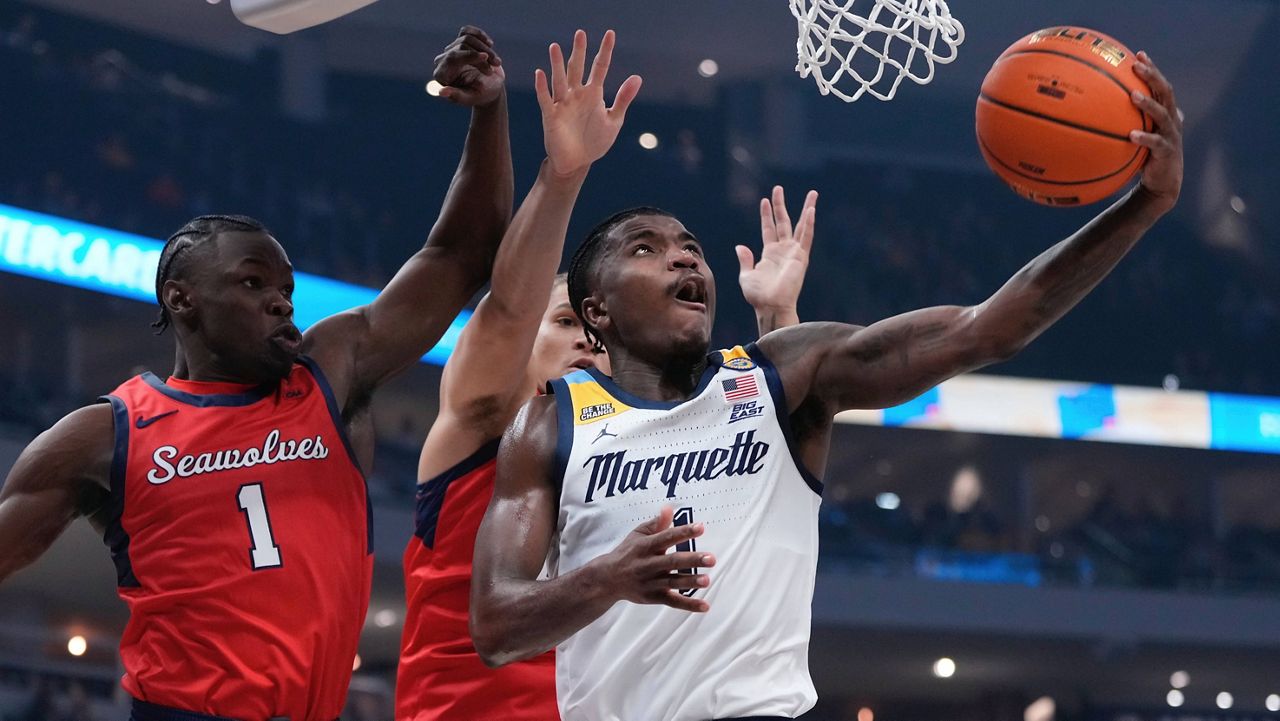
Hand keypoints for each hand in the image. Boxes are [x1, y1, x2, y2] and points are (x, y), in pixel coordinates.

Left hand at [433, 26, 505, 106]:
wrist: (490, 89)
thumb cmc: (480, 96)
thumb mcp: (469, 98)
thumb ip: (456, 96)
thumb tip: (441, 92)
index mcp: (442, 75)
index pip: (452, 57)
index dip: (470, 55)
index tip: (486, 57)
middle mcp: (443, 61)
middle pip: (461, 46)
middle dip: (481, 55)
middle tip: (496, 65)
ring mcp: (452, 50)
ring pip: (467, 38)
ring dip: (486, 49)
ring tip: (496, 62)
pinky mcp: (460, 42)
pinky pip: (467, 31)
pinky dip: (479, 35)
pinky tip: (489, 43)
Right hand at [536, 29, 641, 177]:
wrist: (577, 163)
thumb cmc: (595, 141)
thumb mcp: (614, 120)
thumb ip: (623, 99)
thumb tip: (637, 77)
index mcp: (593, 94)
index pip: (600, 67)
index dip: (605, 51)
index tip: (610, 34)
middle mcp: (576, 94)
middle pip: (577, 68)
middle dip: (579, 52)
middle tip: (580, 33)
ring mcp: (563, 104)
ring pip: (559, 80)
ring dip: (557, 65)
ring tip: (555, 47)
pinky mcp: (551, 116)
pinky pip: (546, 99)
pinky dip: (542, 87)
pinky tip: (540, 73)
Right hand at [597, 505, 715, 611]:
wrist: (607, 579)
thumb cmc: (627, 552)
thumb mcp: (638, 535)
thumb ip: (656, 523)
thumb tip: (670, 508)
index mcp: (645, 546)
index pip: (666, 537)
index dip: (683, 532)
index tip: (701, 527)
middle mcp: (648, 565)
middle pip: (672, 562)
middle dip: (692, 560)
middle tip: (711, 558)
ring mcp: (650, 582)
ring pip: (672, 582)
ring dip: (690, 581)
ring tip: (707, 580)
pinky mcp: (653, 597)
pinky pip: (672, 601)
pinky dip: (688, 605)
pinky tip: (705, 606)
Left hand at [737, 186, 817, 327]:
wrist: (770, 306)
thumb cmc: (758, 296)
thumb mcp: (746, 276)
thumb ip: (745, 260)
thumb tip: (740, 247)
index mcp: (769, 254)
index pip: (768, 229)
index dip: (766, 215)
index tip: (764, 200)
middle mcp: (783, 251)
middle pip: (784, 222)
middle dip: (781, 205)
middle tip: (778, 188)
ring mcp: (793, 253)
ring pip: (801, 226)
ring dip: (806, 209)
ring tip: (812, 193)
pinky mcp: (801, 257)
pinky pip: (807, 237)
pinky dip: (810, 224)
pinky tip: (812, 210)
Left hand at [1129, 51, 1182, 207]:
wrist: (1162, 182)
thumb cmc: (1145, 155)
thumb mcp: (1135, 134)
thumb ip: (1123, 121)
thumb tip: (1092, 110)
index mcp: (1166, 112)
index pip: (1160, 85)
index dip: (1152, 69)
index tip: (1138, 54)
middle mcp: (1172, 119)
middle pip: (1166, 91)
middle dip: (1152, 76)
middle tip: (1137, 65)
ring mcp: (1172, 134)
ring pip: (1163, 113)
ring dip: (1148, 104)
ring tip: (1133, 96)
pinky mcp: (1168, 152)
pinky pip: (1156, 142)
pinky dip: (1145, 137)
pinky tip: (1131, 135)